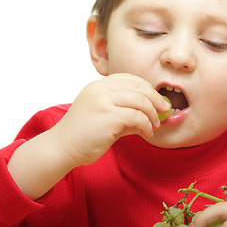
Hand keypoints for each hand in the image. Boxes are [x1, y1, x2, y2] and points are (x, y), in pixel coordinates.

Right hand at [53, 73, 169, 165]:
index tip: (157, 100)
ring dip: (152, 114)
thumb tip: (151, 115)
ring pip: (140, 100)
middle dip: (155, 98)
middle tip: (164, 110)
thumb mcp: (105, 117)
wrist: (62, 148)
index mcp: (98, 86)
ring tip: (155, 125)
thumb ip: (126, 113)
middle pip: (138, 87)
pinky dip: (147, 125)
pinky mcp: (108, 116)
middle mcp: (100, 89)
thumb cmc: (83, 134)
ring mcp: (103, 100)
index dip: (147, 88)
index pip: (129, 78)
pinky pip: (138, 117)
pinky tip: (147, 133)